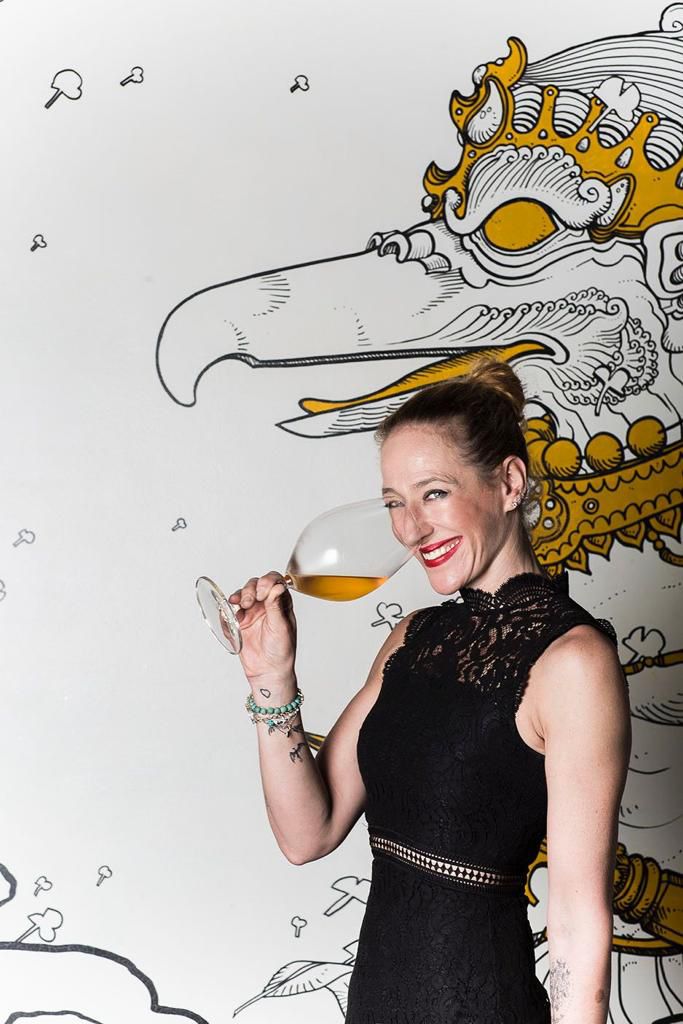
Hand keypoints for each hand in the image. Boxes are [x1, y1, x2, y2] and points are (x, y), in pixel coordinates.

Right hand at [226, 571, 296, 686]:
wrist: (268, 671)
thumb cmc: (281, 650)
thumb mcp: (281, 627)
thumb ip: (276, 606)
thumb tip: (277, 586)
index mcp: (281, 602)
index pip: (274, 581)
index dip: (267, 581)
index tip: (263, 592)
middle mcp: (267, 604)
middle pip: (256, 584)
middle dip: (251, 588)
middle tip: (250, 601)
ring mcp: (252, 612)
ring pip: (243, 594)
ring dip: (240, 595)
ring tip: (241, 605)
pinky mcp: (240, 622)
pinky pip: (231, 610)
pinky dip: (229, 610)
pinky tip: (233, 616)